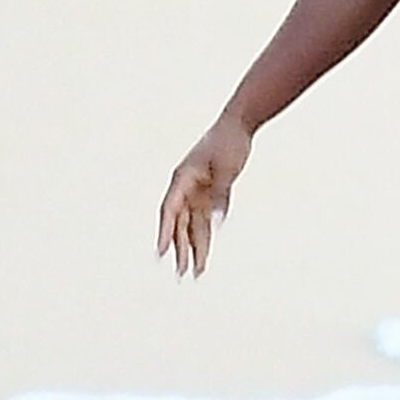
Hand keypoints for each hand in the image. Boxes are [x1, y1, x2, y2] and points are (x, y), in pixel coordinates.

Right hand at [157, 115, 251, 277]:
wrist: (238, 125)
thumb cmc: (227, 143)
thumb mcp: (224, 170)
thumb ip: (219, 195)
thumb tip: (215, 220)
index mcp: (183, 179)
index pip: (169, 211)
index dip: (164, 232)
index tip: (160, 252)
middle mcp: (186, 189)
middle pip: (180, 224)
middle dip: (181, 250)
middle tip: (182, 274)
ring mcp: (198, 191)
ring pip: (194, 226)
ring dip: (195, 248)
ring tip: (197, 272)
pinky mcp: (211, 193)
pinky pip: (206, 219)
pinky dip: (206, 235)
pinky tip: (204, 251)